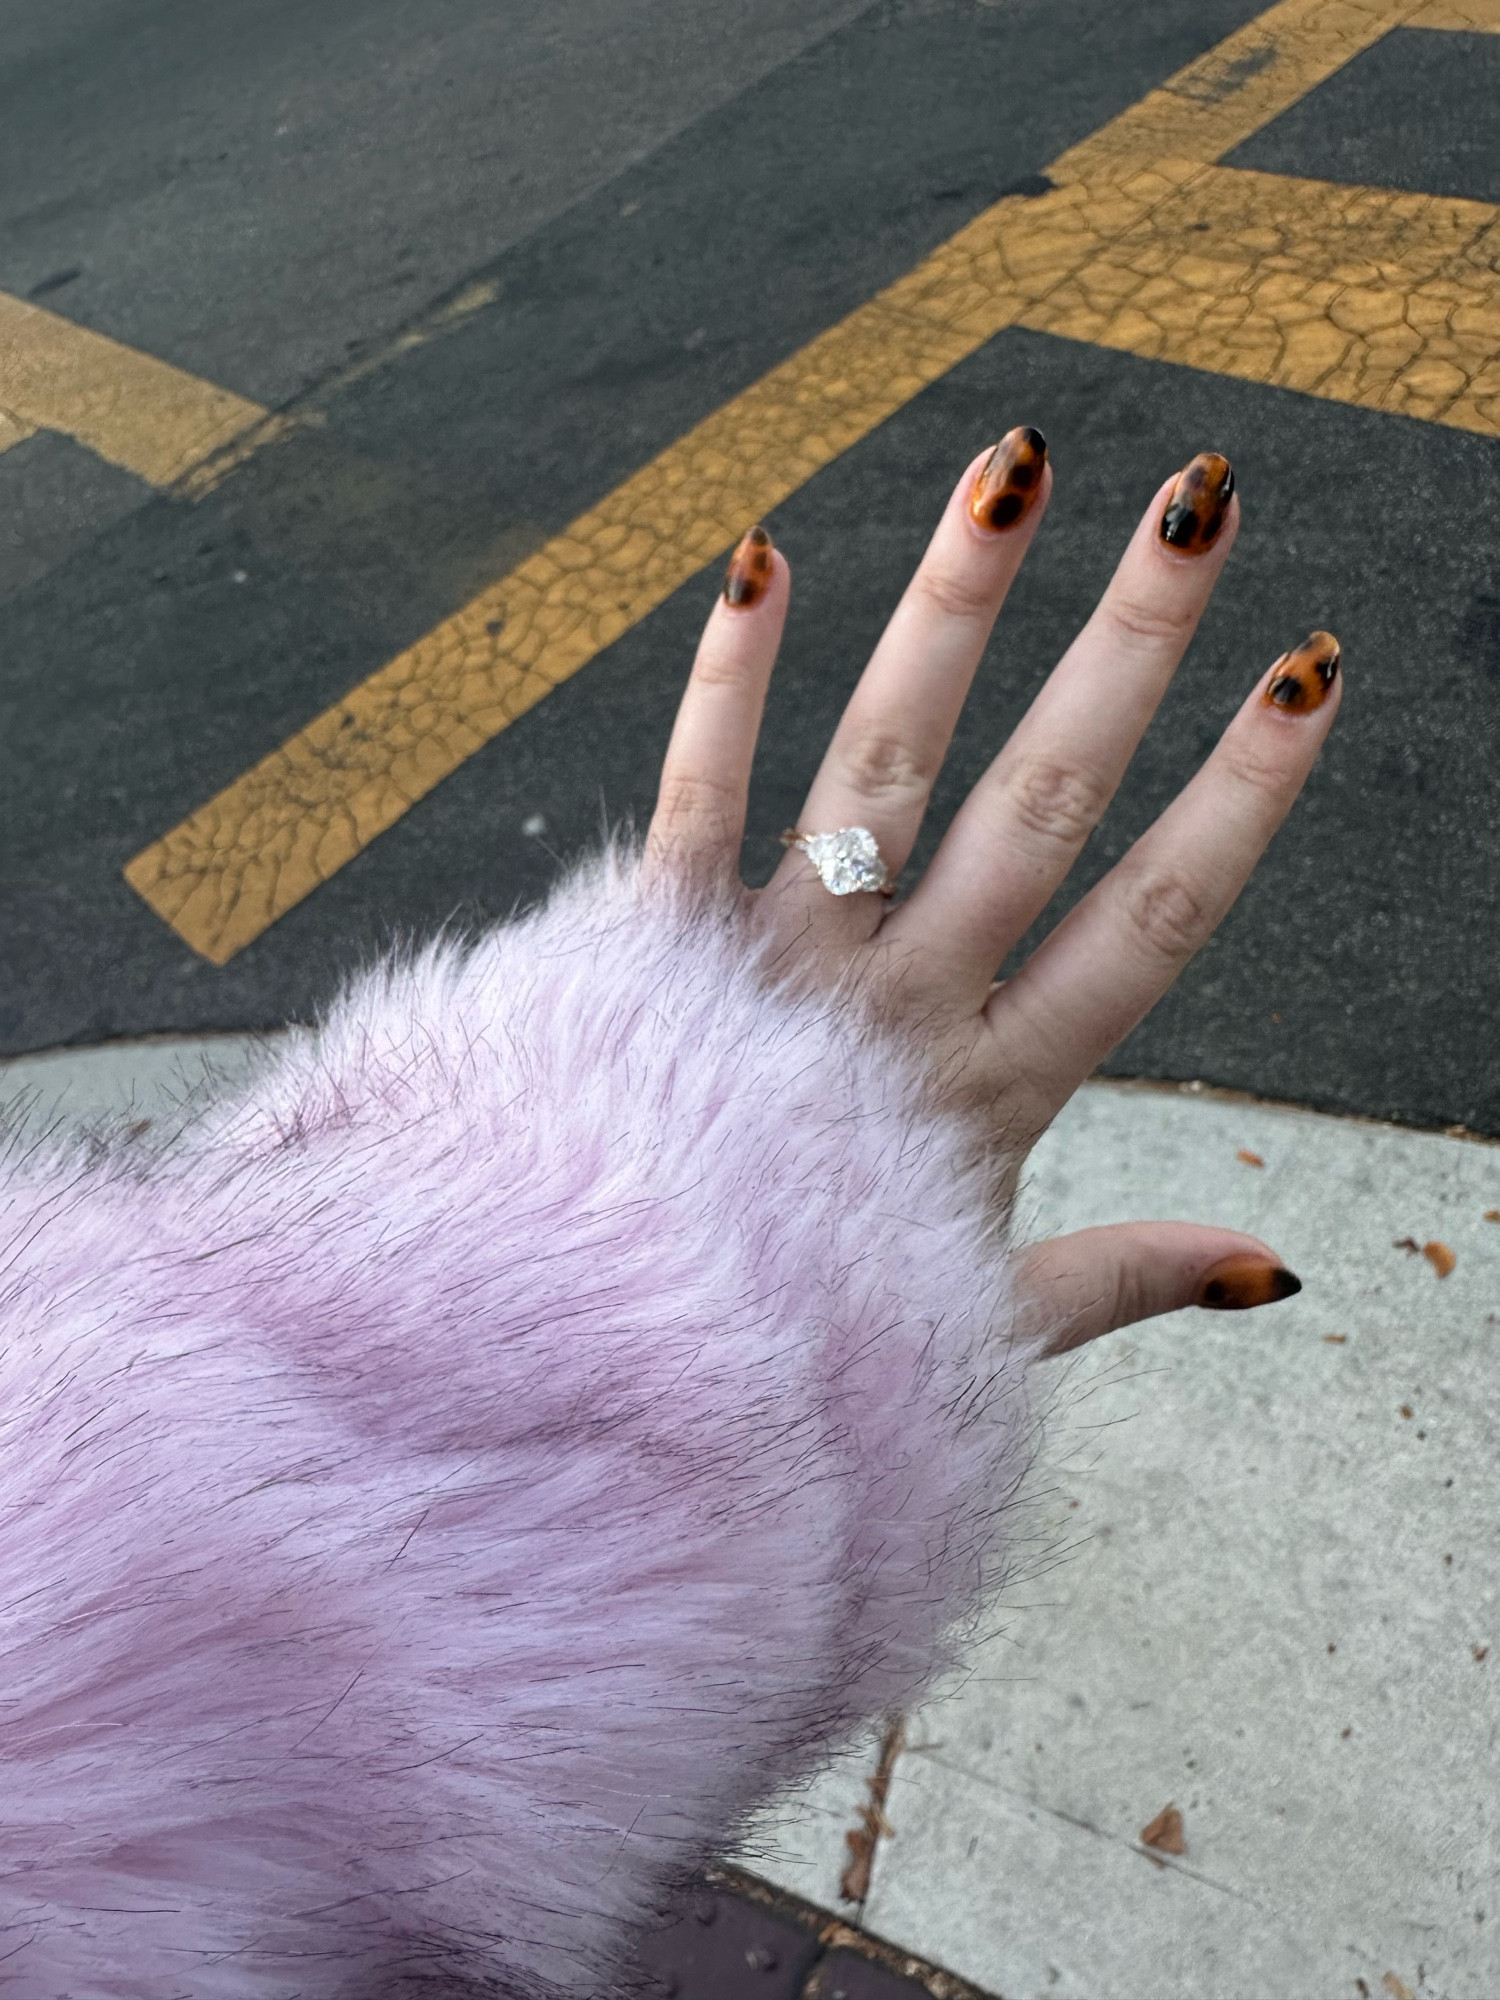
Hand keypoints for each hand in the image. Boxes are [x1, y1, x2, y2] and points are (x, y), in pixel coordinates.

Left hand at [644, 431, 1339, 1354]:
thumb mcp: (992, 1320)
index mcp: (996, 1094)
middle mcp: (900, 1009)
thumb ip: (1124, 1277)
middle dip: (1128, 648)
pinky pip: (694, 801)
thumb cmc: (812, 1341)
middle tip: (1202, 503)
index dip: (1238, 799)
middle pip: (1040, 804)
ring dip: (952, 613)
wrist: (621, 1369)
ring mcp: (777, 970)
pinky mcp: (658, 950)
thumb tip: (1278, 1271)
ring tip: (1013, 468)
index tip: (1308, 679)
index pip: (1151, 922)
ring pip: (880, 765)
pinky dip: (722, 689)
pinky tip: (759, 561)